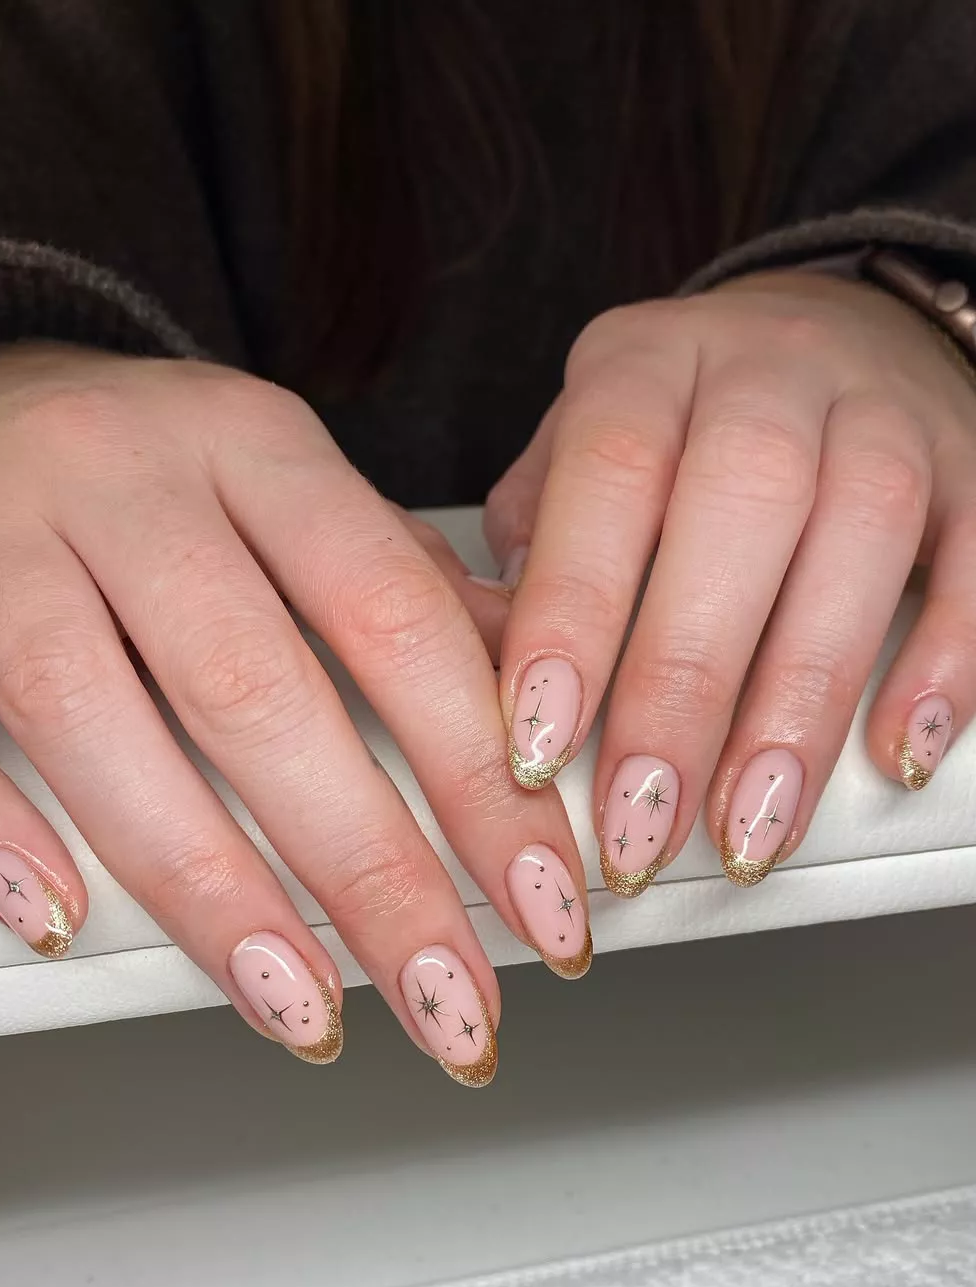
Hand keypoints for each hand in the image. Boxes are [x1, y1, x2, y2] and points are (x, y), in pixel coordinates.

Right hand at [0, 343, 586, 1084]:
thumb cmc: (153, 469)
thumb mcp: (288, 486)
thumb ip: (398, 583)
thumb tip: (531, 703)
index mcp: (255, 444)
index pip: (392, 618)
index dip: (480, 773)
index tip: (542, 896)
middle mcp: (126, 475)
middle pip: (255, 688)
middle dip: (370, 870)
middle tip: (448, 1000)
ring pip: (87, 711)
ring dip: (204, 884)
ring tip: (296, 1003)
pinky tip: (55, 916)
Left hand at [485, 270, 975, 891]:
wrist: (822, 337)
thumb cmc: (675, 428)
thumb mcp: (573, 455)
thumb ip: (530, 547)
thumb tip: (485, 673)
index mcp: (646, 364)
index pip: (608, 470)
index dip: (573, 612)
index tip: (537, 744)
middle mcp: (767, 371)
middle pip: (741, 504)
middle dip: (684, 683)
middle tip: (642, 819)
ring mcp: (880, 410)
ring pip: (863, 529)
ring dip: (802, 697)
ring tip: (750, 823)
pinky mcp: (968, 463)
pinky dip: (945, 657)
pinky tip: (892, 750)